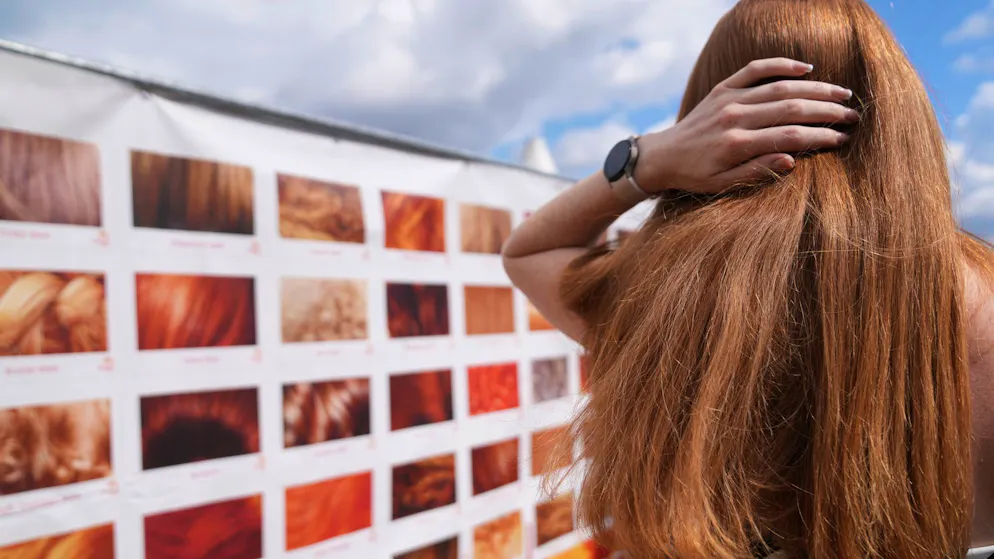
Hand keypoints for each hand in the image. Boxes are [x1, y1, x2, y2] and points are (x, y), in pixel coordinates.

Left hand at [635, 57, 857, 194]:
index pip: (791, 136)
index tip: (843, 139)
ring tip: (842, 94)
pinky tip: (806, 68)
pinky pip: (755, 70)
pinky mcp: (723, 88)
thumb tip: (792, 161)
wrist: (663, 155)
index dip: (821, 136)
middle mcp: (735, 117)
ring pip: (780, 87)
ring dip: (815, 89)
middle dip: (827, 111)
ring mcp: (729, 99)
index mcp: (737, 144)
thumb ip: (757, 171)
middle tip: (853, 116)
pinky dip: (781, 65)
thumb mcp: (723, 185)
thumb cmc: (695, 175)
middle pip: (792, 108)